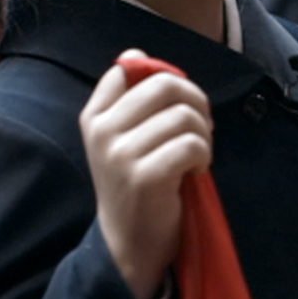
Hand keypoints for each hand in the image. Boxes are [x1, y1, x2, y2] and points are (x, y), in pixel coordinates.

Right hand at [79, 50, 213, 298]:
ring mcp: (120, 154)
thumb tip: (135, 54)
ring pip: (183, 116)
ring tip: (198, 154)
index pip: (128, 69)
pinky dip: (204, 155)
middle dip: (195, 101)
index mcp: (93, 116)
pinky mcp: (144, 177)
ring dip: (203, 133)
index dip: (165, 80)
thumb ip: (128, 99)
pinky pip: (192, 144)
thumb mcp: (119, 138)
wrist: (128, 244)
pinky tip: (197, 169)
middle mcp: (102, 131)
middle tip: (201, 126)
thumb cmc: (134, 184)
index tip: (174, 106)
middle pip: (164, 85)